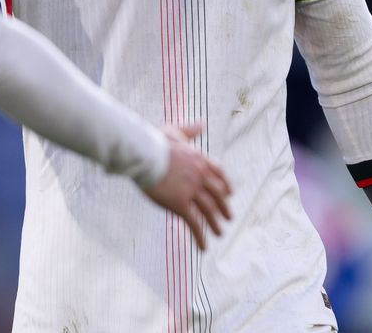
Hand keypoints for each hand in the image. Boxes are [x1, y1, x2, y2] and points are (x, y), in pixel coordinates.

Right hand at [142, 122, 231, 249]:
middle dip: (223, 208)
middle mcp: (200, 176)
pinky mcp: (180, 204)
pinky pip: (194, 224)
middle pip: (217, 195)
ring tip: (219, 234)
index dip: (225, 185)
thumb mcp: (174, 131)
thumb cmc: (153, 141)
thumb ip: (189, 130)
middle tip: (228, 218)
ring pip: (209, 212)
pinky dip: (200, 237)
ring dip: (214, 225)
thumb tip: (202, 123)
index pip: (219, 174)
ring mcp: (192, 191)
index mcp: (199, 159)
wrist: (142, 153)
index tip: (229, 193)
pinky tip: (203, 247)